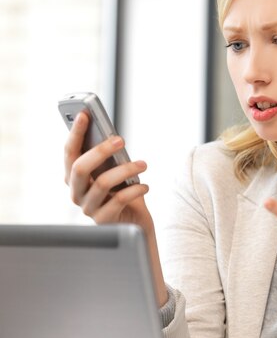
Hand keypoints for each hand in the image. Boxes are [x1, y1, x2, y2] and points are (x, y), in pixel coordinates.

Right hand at [64, 111, 151, 227]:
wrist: (135, 223)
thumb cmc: (123, 192)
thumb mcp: (115, 171)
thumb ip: (109, 158)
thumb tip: (112, 137)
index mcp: (75, 177)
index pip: (69, 152)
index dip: (75, 133)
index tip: (85, 114)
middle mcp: (77, 192)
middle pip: (80, 168)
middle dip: (100, 150)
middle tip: (120, 139)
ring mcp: (88, 208)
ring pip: (102, 183)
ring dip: (126, 170)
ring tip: (143, 164)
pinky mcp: (104, 220)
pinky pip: (119, 201)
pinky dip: (135, 190)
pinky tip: (145, 186)